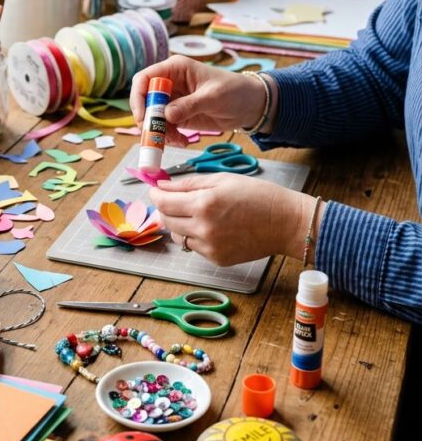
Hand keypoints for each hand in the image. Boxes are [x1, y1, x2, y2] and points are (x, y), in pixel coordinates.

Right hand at [129, 56, 271, 146]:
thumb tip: (166, 115)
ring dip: (159, 132)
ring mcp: (173, 101)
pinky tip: (181, 142)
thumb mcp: (213, 97)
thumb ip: (189, 105)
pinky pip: (164, 128)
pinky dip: (168, 137)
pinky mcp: (178, 115)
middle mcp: (170, 84)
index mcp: (176, 69)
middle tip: (155, 137)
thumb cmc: (235, 91)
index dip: (138, 97)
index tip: (142, 117)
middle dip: (148, 120)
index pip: (145, 79)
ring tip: (177, 141)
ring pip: (153, 118)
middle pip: (145, 101)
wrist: (251, 106)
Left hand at [149, 173, 318, 265]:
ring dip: (180, 225)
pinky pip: (195, 247)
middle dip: (166, 208)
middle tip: (175, 199)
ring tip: (198, 214)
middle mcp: (204, 228)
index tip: (155, 189)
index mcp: (204, 204)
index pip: (163, 203)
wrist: (286, 222)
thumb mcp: (222, 180)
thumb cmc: (258, 196)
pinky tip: (214, 227)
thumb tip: (163, 186)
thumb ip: (188, 184)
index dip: (155, 195)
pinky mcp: (218, 259)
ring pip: (179, 237)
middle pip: (167, 221)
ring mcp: (210, 247)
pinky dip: (197, 237)